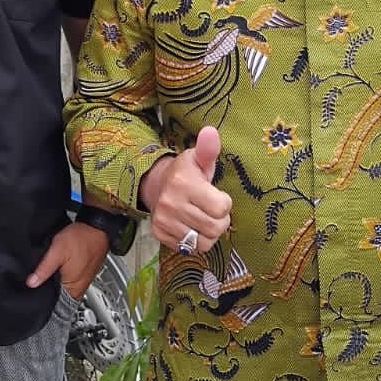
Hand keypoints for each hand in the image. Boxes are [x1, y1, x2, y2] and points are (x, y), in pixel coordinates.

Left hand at [27, 221, 110, 299]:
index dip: (46, 304)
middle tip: (37, 283)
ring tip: (46, 276)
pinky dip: (63, 277)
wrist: (96, 227)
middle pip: (61, 297)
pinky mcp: (84, 273)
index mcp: (73, 288)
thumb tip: (32, 283)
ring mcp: (84, 280)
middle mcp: (80, 288)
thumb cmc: (80, 238)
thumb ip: (44, 269)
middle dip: (49, 291)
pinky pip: (71, 281)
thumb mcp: (57, 251)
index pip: (58, 306)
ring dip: (56, 283)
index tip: (35, 299)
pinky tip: (57, 269)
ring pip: (65, 289)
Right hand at [138, 126, 230, 255]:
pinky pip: (189, 248)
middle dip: (219, 221)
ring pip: (204, 242)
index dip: (224, 203)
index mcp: (184, 183)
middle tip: (212, 211)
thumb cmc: (185, 173)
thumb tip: (211, 131)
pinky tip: (191, 227)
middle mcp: (171, 203)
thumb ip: (208, 149)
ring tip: (203, 219)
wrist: (156, 185)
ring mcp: (164, 221)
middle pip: (214, 227)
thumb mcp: (198, 160)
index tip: (216, 196)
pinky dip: (195, 241)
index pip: (221, 208)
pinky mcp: (160, 234)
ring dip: (209, 233)